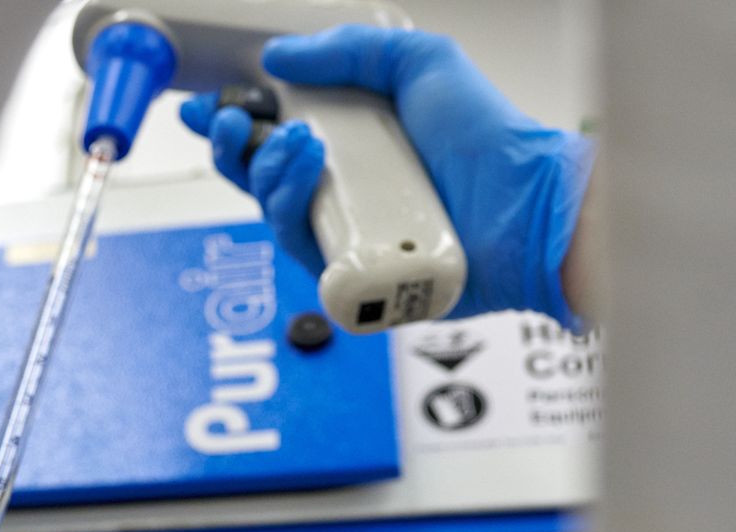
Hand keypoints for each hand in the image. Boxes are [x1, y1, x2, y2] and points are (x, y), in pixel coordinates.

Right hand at [180, 26, 594, 325]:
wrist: (526, 202)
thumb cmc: (488, 140)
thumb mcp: (421, 64)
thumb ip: (350, 49)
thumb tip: (279, 54)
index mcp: (351, 144)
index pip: (273, 136)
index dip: (234, 123)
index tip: (210, 107)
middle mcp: (342, 192)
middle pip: (257, 180)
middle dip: (233, 149)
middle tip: (236, 122)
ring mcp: (344, 236)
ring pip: (273, 213)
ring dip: (270, 172)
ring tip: (300, 139)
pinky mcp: (349, 278)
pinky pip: (299, 249)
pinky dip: (295, 207)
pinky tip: (313, 172)